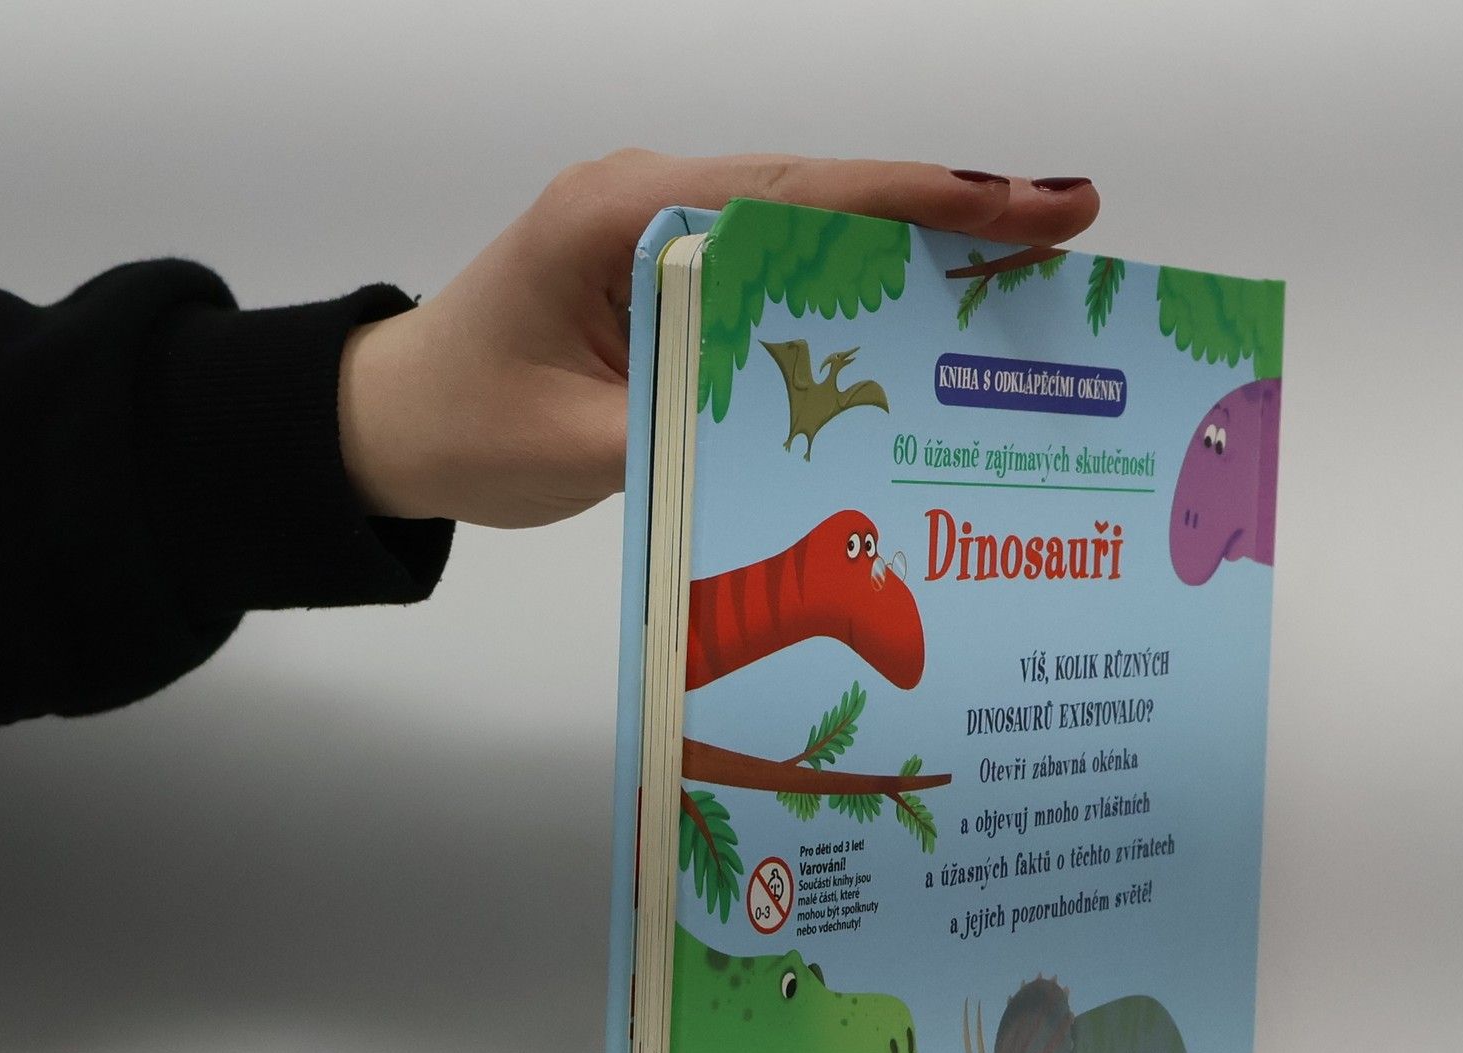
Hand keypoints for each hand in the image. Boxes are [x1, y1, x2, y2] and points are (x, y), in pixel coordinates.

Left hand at [337, 150, 1100, 528]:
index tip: (1031, 204)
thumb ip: (684, 432)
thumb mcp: (570, 445)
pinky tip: (930, 325)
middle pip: (829, 199)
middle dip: (952, 214)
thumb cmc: (463, 422)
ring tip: (1029, 276)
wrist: (392, 421)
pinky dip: (861, 295)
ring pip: (816, 233)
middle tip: (1069, 233)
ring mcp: (669, 238)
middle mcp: (657, 203)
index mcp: (625, 214)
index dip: (926, 202)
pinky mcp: (676, 281)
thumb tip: (807, 436)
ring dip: (918, 253)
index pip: (802, 198)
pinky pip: (785, 278)